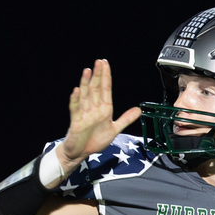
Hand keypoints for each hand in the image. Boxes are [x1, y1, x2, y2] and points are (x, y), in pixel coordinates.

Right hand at [58, 59, 140, 173]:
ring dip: (85, 83)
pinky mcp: (76, 122)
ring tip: (87, 71)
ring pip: (85, 95)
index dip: (105, 76)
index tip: (105, 64)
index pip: (105, 89)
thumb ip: (126, 119)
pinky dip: (75, 100)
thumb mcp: (114, 129)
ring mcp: (84, 114)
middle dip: (97, 75)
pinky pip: (76, 109)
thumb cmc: (95, 141)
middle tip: (99, 62)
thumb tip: (139, 110)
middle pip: (95, 88)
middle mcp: (93, 108)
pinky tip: (76, 91)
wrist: (81, 153)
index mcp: (104, 109)